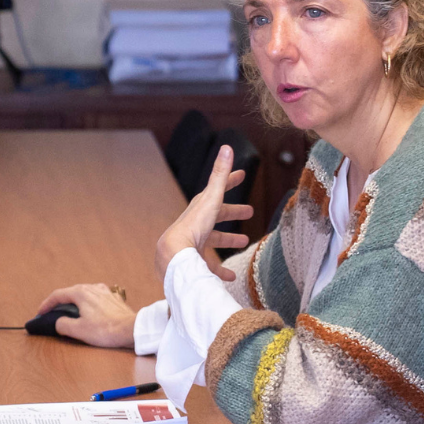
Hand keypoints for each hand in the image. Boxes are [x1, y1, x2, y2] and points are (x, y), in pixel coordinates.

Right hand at [35, 283, 138, 347]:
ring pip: (84, 293)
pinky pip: (96, 297)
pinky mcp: (113, 299)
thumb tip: (58, 322)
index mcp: (81, 293)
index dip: (47, 304)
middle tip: (53, 311)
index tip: (41, 311)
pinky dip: (88, 303)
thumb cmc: (106, 330)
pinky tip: (90, 310)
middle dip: (60, 302)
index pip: (58, 295)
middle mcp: (92, 288)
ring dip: (74, 301)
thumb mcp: (79, 330)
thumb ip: (63, 325)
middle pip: (70, 292)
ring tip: (70, 310)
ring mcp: (104, 292)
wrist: (132, 330)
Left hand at [156, 145, 254, 281]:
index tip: (242, 175)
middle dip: (233, 212)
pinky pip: (210, 265)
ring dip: (229, 239)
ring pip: (214, 240)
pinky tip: (230, 276)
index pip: (217, 189)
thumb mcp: (211, 199)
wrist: (173, 256)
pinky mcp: (194, 261)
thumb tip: (227, 147)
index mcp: (200, 208)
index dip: (230, 180)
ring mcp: (194, 242)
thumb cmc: (193, 226)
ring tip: (244, 241)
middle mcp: (196, 224)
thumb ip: (220, 175)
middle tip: (250, 211)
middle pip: (217, 215)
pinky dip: (221, 270)